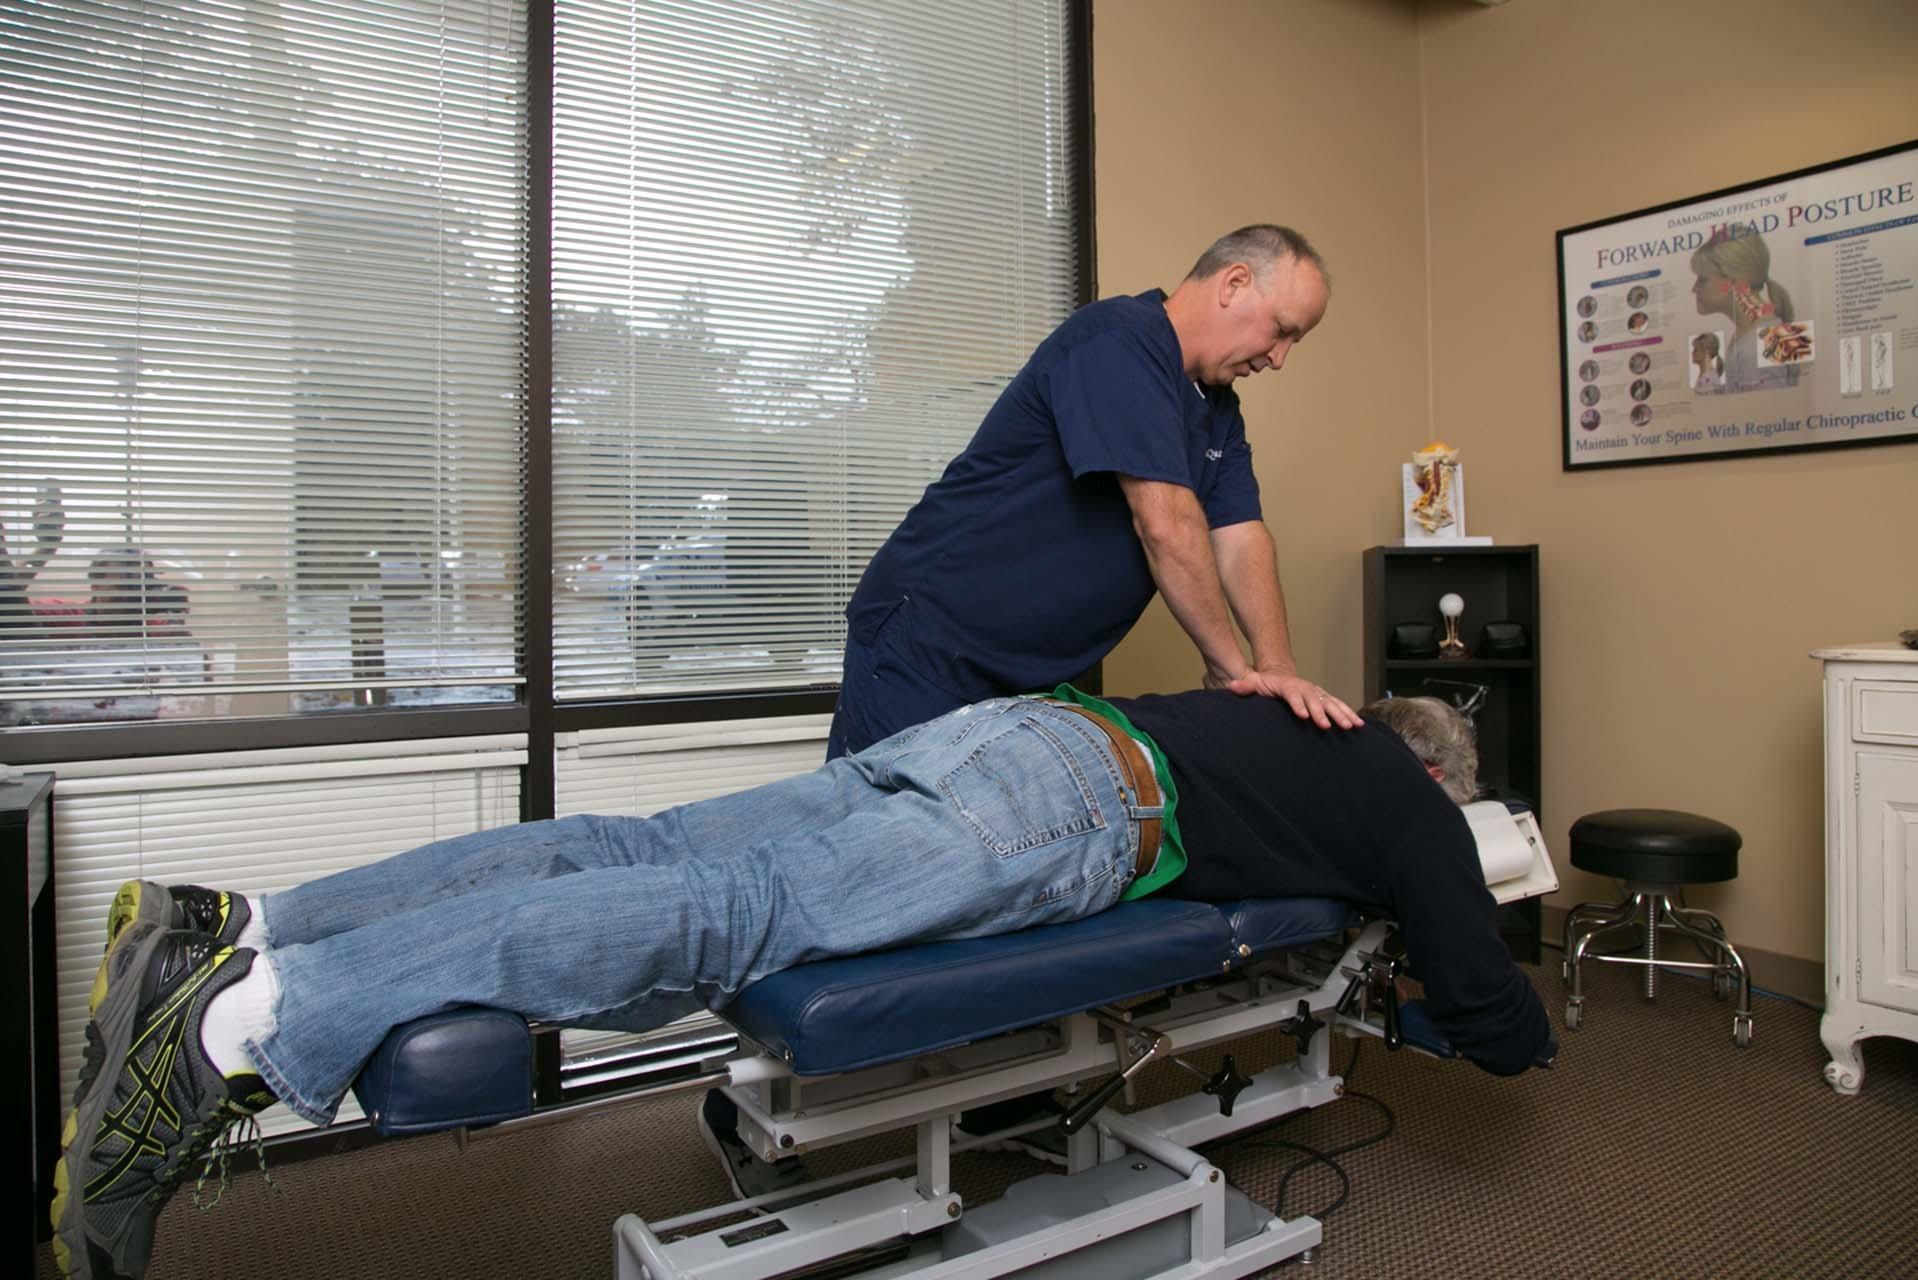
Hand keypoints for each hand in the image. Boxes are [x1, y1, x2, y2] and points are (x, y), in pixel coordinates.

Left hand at [1223, 668, 1362, 728]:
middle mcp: (1305, 688)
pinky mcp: (1325, 699)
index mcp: (1288, 685)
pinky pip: (1339, 706)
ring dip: (1340, 714)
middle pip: (1315, 699)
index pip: (1293, 694)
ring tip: (1349, 726)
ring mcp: (1316, 693)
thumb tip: (1232, 686)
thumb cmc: (1266, 684)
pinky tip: (1359, 725)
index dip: (1298, 704)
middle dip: (1321, 713)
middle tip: (1326, 726)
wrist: (1280, 677)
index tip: (1303, 716)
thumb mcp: (1254, 683)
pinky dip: (1349, 714)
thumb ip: (1245, 687)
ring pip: (1330, 702)